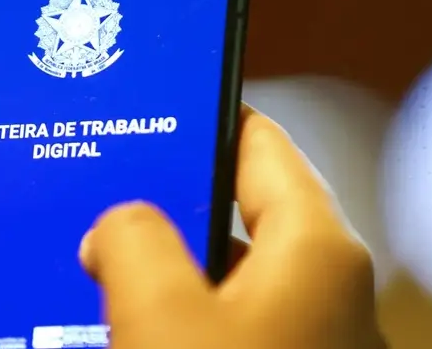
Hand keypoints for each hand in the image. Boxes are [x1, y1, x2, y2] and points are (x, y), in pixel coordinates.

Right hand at [80, 105, 387, 348]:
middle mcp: (325, 286)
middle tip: (107, 196)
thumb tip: (118, 226)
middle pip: (238, 212)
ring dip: (169, 271)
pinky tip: (134, 324)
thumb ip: (132, 242)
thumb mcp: (162, 314)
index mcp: (316, 249)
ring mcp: (310, 331)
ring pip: (227, 275)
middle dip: (168, 205)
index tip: (152, 105)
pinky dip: (183, 315)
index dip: (203, 117)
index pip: (260, 142)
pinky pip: (226, 320)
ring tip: (105, 267)